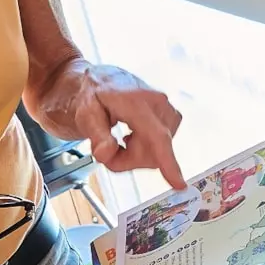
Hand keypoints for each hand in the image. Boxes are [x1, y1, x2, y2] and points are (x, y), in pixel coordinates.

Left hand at [68, 65, 184, 188]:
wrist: (103, 81)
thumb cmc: (94, 96)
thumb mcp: (85, 114)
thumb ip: (96, 135)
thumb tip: (106, 154)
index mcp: (135, 101)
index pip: (156, 135)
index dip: (167, 161)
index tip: (178, 183)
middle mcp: (157, 103)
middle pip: (153, 151)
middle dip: (129, 160)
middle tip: (107, 152)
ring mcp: (167, 109)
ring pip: (158, 151)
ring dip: (137, 154)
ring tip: (118, 141)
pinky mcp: (171, 117)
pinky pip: (162, 146)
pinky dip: (145, 148)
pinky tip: (131, 138)